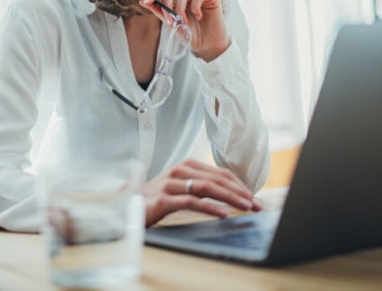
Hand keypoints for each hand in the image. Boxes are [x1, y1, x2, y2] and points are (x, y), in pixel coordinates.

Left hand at [140, 0, 230, 61]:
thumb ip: (159, 11)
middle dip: (167, 2)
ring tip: (184, 22)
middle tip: (170, 19)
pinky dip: (195, 7)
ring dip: (180, 8)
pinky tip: (198, 17)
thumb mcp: (171, 23)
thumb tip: (142, 1)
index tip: (145, 1)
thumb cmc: (190, 34)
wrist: (206, 46)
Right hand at [141, 158, 262, 226]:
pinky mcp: (163, 199)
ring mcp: (171, 184)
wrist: (125, 206)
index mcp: (186, 166)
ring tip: (245, 207)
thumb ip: (199, 187)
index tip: (254, 198)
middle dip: (240, 192)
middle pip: (217, 179)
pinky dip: (210, 207)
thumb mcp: (179, 188)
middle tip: (256, 204)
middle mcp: (180, 171)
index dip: (239, 185)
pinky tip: (223, 213)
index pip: (220, 173)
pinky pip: (191, 201)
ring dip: (230, 198)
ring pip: (207, 187)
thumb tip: (228, 194)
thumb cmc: (155, 199)